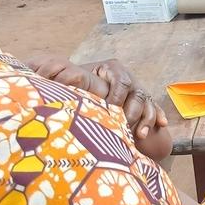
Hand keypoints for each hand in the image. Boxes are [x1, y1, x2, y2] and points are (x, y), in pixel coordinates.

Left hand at [26, 56, 168, 152]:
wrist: (94, 85)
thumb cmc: (80, 83)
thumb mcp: (74, 77)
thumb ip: (63, 78)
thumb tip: (43, 75)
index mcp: (112, 69)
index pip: (121, 80)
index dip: (117, 96)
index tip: (110, 110)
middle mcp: (128, 79)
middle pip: (137, 92)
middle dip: (132, 111)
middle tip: (124, 125)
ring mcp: (138, 90)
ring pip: (147, 102)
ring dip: (145, 118)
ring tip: (139, 135)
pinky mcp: (145, 103)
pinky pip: (155, 109)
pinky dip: (157, 117)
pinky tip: (161, 125)